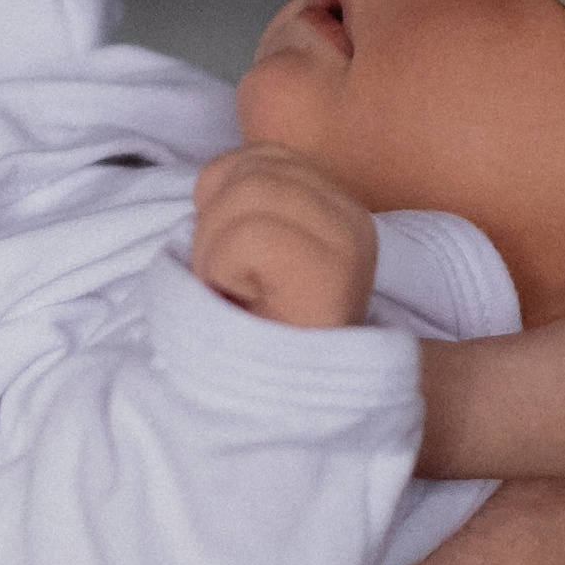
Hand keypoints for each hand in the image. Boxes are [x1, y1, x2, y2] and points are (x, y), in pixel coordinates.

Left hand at [190, 144, 375, 326]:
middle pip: (249, 173)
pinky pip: (246, 238)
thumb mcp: (255, 248)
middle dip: (213, 227)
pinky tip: (242, 304)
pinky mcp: (330, 272)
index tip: (231, 260)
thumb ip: (249, 200)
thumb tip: (213, 180)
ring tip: (235, 294)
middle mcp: (352, 218)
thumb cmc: (259, 329)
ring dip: (214, 252)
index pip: (258, 157)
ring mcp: (347, 244)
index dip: (220, 199)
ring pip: (246, 197)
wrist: (280, 407)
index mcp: (337, 206)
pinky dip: (223, 270)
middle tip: (228, 283)